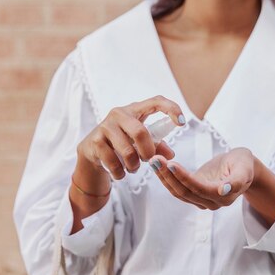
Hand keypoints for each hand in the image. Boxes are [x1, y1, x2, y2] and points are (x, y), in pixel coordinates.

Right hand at [67, 95, 184, 233]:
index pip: (156, 101)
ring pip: (127, 151)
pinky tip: (120, 173)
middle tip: (148, 161)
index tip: (182, 123)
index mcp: (135, 110)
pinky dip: (121, 173)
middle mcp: (119, 114)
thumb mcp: (141, 143)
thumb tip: (170, 155)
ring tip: (133, 168)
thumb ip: (157, 147)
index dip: (171, 109)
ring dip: (134, 165)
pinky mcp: (95, 141)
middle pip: (140, 132)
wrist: (93, 153)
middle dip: (148, 152)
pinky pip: (114, 162)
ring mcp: (105, 126)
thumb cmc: (122, 144)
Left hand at [149, 147, 255, 209]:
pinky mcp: (193, 194)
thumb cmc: (243, 163)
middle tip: (155, 159)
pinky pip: (176, 188)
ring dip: (164, 177)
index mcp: (224, 196)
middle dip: (168, 175)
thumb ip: (238, 179)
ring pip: (178, 192)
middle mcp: (211, 202)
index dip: (184, 177)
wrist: (241, 167)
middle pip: (185, 191)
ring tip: (153, 160)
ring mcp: (201, 201)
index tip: (171, 163)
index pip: (199, 188)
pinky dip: (166, 177)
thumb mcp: (245, 167)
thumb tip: (224, 190)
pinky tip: (158, 165)